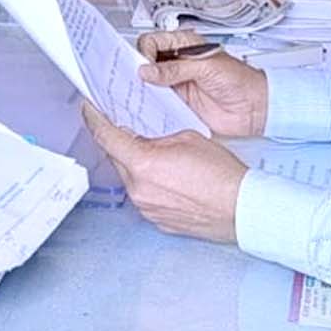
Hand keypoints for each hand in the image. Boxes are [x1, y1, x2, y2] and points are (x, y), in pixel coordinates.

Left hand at [82, 103, 246, 243]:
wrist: (241, 208)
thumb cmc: (222, 175)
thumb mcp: (187, 138)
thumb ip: (157, 137)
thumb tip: (145, 140)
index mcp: (143, 164)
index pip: (106, 138)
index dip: (94, 120)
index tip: (89, 110)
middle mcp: (139, 189)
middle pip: (118, 159)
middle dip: (123, 143)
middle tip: (132, 130)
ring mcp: (147, 208)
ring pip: (132, 179)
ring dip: (139, 166)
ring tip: (162, 158)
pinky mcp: (157, 220)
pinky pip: (145, 196)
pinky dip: (151, 184)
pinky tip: (170, 178)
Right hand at [137, 31, 268, 136]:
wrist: (255, 107)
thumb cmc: (241, 80)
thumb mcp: (207, 68)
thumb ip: (176, 69)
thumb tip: (147, 70)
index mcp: (185, 45)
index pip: (153, 42)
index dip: (144, 52)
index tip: (144, 65)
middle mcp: (178, 63)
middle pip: (145, 61)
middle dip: (137, 69)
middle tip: (133, 79)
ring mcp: (177, 84)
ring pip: (148, 83)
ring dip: (141, 88)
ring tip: (136, 93)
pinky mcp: (179, 103)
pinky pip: (157, 102)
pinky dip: (149, 105)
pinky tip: (147, 106)